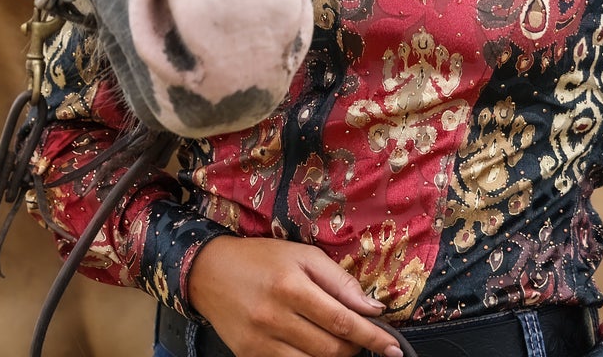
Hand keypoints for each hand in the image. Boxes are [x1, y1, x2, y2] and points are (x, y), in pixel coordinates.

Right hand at [188, 235, 403, 356]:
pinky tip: (313, 349)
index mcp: (290, 287)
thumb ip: (339, 281)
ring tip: (336, 343)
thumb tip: (373, 309)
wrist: (207, 272)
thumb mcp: (301, 255)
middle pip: (332, 349)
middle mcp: (274, 317)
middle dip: (356, 347)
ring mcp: (261, 342)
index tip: (394, 347)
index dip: (374, 338)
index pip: (343, 321)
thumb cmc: (260, 259)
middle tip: (358, 337)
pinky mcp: (250, 356)